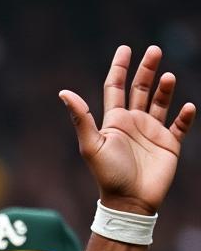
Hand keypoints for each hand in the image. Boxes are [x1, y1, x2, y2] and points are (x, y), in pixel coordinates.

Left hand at [61, 44, 194, 215]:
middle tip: (154, 50)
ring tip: (168, 76)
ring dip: (165, 88)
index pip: (116, 88)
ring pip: (161, 102)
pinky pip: (181, 126)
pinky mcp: (169, 145)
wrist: (129, 202)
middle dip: (146, 69)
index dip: (119, 68)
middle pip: (140, 89)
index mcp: (114, 121)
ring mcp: (152, 133)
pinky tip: (188, 106)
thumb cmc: (108, 175)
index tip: (125, 48)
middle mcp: (133, 123)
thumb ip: (81, 118)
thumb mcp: (92, 145)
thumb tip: (63, 92)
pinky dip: (185, 115)